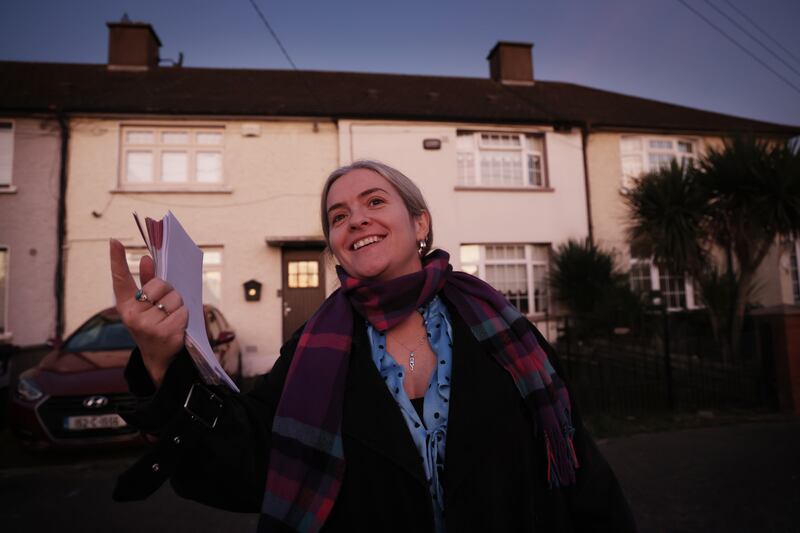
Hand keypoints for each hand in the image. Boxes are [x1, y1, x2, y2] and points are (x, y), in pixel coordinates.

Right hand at [109, 239, 188, 386]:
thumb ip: (147, 282)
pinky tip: (177, 326)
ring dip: (178, 305)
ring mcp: (147, 326)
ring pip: (174, 298)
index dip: (117, 260)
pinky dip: (184, 316)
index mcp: (126, 306)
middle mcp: (132, 316)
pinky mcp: (165, 333)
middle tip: (164, 307)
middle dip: (168, 291)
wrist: (160, 358)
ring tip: (170, 318)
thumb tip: (146, 259)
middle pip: (160, 285)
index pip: (120, 280)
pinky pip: (183, 311)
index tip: (114, 242)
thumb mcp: (147, 306)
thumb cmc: (154, 325)